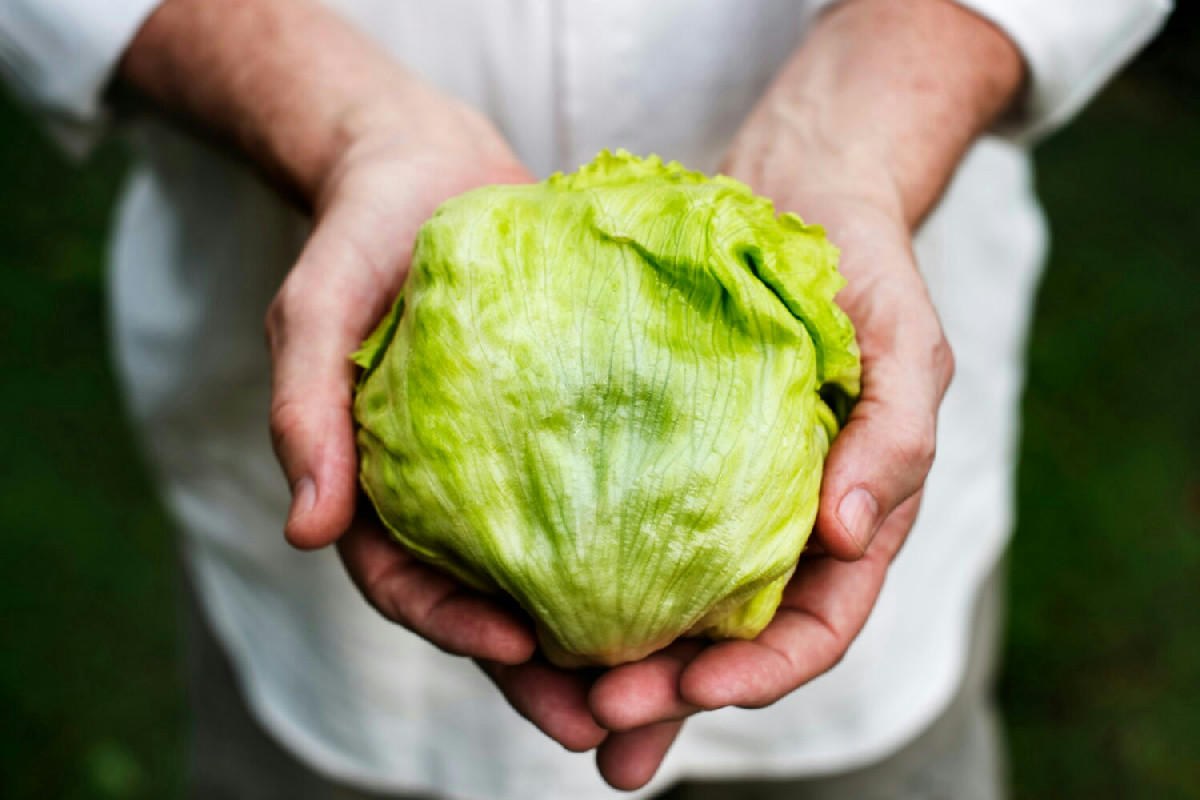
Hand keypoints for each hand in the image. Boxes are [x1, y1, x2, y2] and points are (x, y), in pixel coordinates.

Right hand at [265, 92, 671, 763]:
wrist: (426, 168)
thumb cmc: (359, 234)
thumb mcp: (316, 308)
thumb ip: (304, 408)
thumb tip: (306, 530)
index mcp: (382, 488)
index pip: (406, 583)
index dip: (452, 626)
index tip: (513, 646)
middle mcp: (452, 494)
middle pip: (492, 603)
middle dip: (543, 674)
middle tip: (607, 724)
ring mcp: (515, 467)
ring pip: (560, 571)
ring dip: (605, 637)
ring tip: (668, 686)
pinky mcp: (575, 426)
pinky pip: (610, 496)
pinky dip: (645, 545)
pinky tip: (700, 576)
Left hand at [571, 156, 953, 787]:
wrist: (798, 194)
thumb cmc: (864, 269)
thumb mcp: (907, 343)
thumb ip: (896, 438)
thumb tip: (850, 535)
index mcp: (853, 522)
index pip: (819, 626)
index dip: (764, 675)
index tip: (698, 690)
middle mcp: (781, 529)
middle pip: (732, 642)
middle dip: (672, 694)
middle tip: (603, 719)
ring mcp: (717, 499)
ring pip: (672, 608)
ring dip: (624, 666)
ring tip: (561, 709)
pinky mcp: (661, 460)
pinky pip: (625, 533)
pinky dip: (588, 581)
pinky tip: (533, 612)